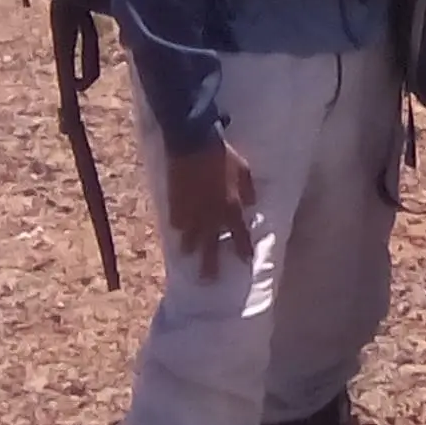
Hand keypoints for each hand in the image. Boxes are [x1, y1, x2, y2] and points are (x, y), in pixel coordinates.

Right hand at [164, 138, 257, 274]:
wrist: (192, 143)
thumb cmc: (222, 154)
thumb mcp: (244, 170)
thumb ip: (248, 190)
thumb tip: (250, 205)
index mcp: (231, 206)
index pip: (239, 235)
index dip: (242, 249)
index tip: (245, 261)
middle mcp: (211, 215)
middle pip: (211, 245)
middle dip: (210, 264)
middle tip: (208, 281)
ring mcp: (191, 211)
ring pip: (190, 237)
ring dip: (190, 248)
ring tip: (188, 257)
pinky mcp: (175, 204)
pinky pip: (176, 222)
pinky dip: (178, 227)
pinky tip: (177, 232)